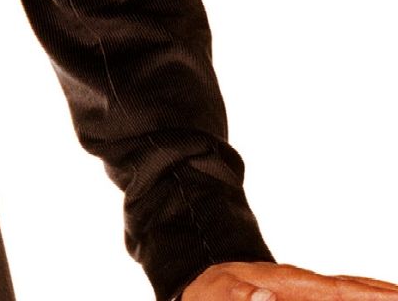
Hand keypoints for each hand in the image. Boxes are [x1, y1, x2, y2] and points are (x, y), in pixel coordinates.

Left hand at [183, 262, 397, 300]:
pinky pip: (337, 297)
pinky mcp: (302, 297)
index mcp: (288, 282)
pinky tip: (369, 297)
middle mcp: (303, 283)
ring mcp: (305, 290)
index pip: (338, 289)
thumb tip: (266, 298)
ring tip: (397, 294)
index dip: (368, 294)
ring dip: (375, 293)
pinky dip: (357, 296)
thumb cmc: (211, 291)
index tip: (396, 295)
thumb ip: (240, 296)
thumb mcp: (218, 293)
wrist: (202, 286)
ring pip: (349, 290)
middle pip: (353, 286)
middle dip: (383, 291)